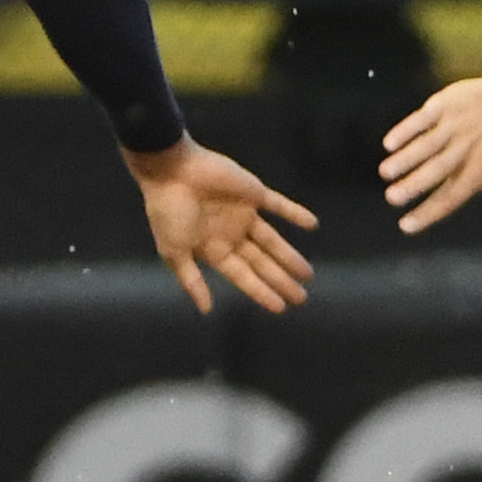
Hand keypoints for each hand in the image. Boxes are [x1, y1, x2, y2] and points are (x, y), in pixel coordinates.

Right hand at [129, 139, 317, 314]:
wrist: (171, 170)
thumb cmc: (168, 211)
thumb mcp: (174, 252)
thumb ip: (191, 281)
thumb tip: (206, 310)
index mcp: (213, 250)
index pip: (243, 277)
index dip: (261, 292)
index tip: (281, 308)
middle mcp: (231, 235)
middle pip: (262, 263)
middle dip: (281, 280)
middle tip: (301, 298)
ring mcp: (244, 214)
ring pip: (273, 240)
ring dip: (290, 256)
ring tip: (308, 274)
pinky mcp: (253, 193)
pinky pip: (278, 205)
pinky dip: (295, 213)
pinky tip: (312, 225)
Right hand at [379, 72, 481, 252]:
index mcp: (480, 172)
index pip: (451, 197)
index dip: (428, 212)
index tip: (406, 226)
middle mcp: (466, 149)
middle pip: (435, 171)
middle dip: (412, 185)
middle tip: (391, 198)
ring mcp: (456, 125)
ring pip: (426, 145)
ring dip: (404, 159)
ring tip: (385, 173)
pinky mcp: (447, 104)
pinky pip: (422, 119)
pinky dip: (405, 130)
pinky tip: (389, 143)